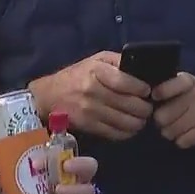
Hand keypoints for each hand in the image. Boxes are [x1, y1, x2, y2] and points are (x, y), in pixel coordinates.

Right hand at [29, 51, 152, 140]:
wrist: (48, 95)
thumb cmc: (76, 75)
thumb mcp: (96, 60)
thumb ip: (119, 61)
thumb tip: (144, 70)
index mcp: (97, 71)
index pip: (128, 83)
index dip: (143, 90)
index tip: (146, 92)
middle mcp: (92, 90)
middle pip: (132, 105)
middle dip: (145, 109)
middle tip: (146, 108)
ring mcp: (89, 110)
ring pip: (127, 122)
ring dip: (138, 122)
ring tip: (138, 119)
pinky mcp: (87, 125)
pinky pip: (115, 133)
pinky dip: (126, 133)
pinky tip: (127, 128)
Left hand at [152, 73, 194, 147]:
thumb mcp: (188, 87)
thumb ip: (169, 91)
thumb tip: (146, 101)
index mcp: (187, 82)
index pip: (163, 89)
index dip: (158, 95)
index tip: (156, 98)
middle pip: (160, 117)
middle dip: (161, 122)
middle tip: (168, 121)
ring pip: (169, 131)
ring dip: (171, 133)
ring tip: (179, 128)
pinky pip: (182, 141)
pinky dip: (182, 141)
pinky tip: (188, 135)